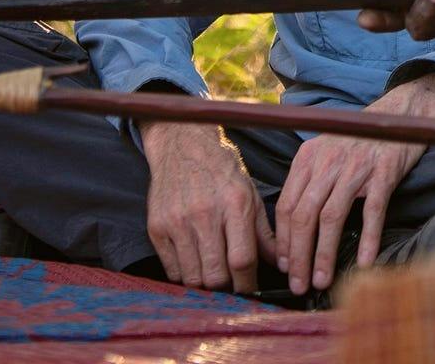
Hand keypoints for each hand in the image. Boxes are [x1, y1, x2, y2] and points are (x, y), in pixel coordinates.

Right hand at [139, 121, 275, 292]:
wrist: (183, 144)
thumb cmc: (222, 169)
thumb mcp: (250, 193)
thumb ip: (263, 231)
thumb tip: (278, 264)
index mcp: (234, 204)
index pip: (242, 259)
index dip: (247, 283)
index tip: (250, 289)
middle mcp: (204, 214)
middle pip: (215, 275)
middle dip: (227, 288)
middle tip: (231, 284)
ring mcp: (177, 222)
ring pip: (193, 277)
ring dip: (205, 284)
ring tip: (213, 275)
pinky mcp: (156, 228)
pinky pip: (172, 270)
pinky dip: (185, 275)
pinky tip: (195, 264)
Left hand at [273, 70, 434, 294]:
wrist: (400, 115)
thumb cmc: (360, 139)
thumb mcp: (326, 151)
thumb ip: (308, 180)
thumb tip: (293, 225)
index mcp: (309, 157)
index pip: (287, 205)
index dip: (283, 240)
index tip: (284, 266)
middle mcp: (328, 161)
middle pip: (304, 216)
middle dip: (298, 256)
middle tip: (297, 284)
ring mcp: (356, 168)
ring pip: (331, 218)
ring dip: (323, 254)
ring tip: (321, 281)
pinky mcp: (384, 173)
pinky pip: (372, 212)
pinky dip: (368, 239)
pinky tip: (364, 262)